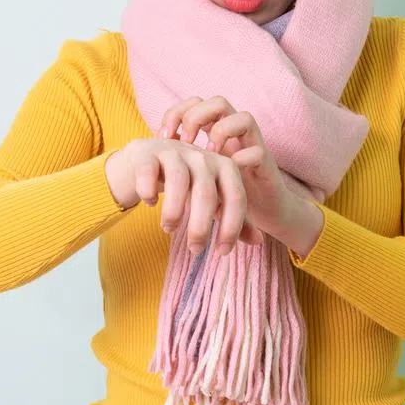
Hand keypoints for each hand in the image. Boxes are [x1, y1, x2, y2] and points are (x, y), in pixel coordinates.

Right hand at [104, 137, 262, 254]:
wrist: (145, 161)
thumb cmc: (183, 184)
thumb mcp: (210, 200)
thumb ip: (233, 218)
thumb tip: (259, 241)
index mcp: (223, 166)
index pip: (235, 196)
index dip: (232, 226)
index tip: (221, 252)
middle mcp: (201, 156)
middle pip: (206, 191)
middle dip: (201, 226)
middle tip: (195, 249)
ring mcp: (173, 151)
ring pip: (178, 179)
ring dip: (174, 210)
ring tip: (169, 229)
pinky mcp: (146, 152)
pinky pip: (148, 171)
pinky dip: (148, 190)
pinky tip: (149, 203)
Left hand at [158, 96, 301, 240]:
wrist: (261, 213)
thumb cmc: (224, 192)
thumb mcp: (197, 172)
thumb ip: (180, 160)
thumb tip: (146, 158)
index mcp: (215, 130)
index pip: (195, 103)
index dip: (177, 112)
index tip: (163, 137)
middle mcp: (236, 133)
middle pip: (219, 101)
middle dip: (198, 117)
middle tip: (184, 143)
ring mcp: (253, 147)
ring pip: (244, 117)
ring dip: (222, 132)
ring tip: (208, 154)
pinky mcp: (267, 166)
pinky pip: (258, 151)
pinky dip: (243, 158)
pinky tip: (229, 171)